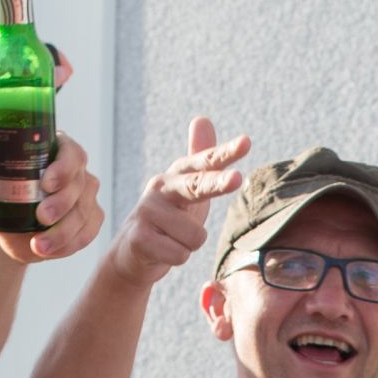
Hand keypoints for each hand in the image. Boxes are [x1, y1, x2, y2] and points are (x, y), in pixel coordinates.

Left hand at [0, 44, 72, 143]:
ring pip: (12, 99)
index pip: (32, 58)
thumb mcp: (3, 96)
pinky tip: (15, 136)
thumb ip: (33, 86)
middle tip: (53, 107)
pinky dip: (8, 123)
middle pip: (25, 80)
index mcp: (0, 67)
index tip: (65, 73)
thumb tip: (65, 72)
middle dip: (40, 91)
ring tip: (39, 124)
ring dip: (24, 109)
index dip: (50, 62)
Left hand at [0, 127, 102, 263]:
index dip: (64, 167)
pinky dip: (69, 244)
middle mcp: (74, 171)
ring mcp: (83, 196)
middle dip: (63, 203)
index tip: (47, 183)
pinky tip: (48, 250)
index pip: (71, 152)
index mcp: (52, 148)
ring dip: (64, 232)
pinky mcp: (86, 220)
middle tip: (41, 217)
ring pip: (85, 213)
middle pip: (81, 184)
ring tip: (37, 246)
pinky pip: (87, 233)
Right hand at [103, 116, 250, 290]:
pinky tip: (162, 252)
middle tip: (237, 178)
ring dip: (189, 245)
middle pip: (197, 186)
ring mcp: (147, 212)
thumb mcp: (187, 189)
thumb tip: (202, 119)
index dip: (225, 153)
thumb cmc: (168, 220)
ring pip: (195, 236)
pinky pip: (180, 254)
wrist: (130, 253)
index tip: (246, 142)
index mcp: (176, 175)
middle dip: (218, 183)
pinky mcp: (139, 238)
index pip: (205, 162)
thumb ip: (199, 157)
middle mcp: (160, 188)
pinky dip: (176, 258)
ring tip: (173, 241)